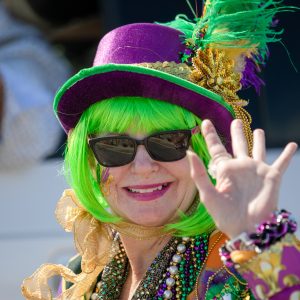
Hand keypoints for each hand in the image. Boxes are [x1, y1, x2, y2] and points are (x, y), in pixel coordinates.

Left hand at [188, 119, 297, 238]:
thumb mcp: (208, 194)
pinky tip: (292, 145)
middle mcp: (240, 168)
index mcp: (224, 170)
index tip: (205, 122)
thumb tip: (189, 152)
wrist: (248, 229)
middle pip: (238, 144)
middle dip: (237, 132)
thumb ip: (199, 174)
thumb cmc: (225, 215)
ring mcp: (256, 171)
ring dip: (259, 140)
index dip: (210, 135)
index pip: (216, 148)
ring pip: (258, 149)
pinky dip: (287, 155)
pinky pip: (281, 163)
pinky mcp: (272, 177)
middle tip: (236, 121)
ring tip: (259, 130)